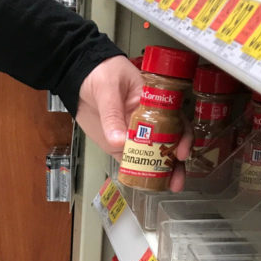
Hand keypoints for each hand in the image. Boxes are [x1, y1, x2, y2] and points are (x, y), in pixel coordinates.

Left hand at [75, 55, 192, 192]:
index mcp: (154, 103)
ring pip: (151, 157)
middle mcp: (148, 122)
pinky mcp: (118, 145)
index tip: (180, 152)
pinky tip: (144, 184)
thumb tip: (119, 142)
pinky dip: (137, 174)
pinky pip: (130, 162)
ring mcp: (133, 135)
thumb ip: (113, 115)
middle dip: (175, 164)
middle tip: (176, 180)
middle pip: (167, 144)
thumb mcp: (109, 88)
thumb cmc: (101, 72)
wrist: (79, 78)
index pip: (175, 120)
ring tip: (165, 187)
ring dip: (160, 173)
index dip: (182, 137)